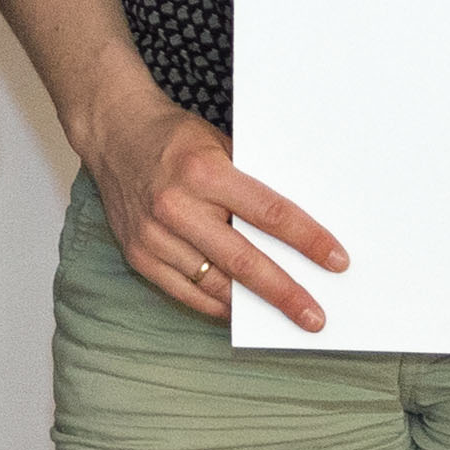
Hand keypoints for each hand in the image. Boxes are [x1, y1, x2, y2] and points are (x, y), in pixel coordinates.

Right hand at [81, 104, 348, 336]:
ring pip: (214, 284)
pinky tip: (239, 309)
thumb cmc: (173, 137)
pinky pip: (184, 292)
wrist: (112, 132)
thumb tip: (294, 231)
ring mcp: (153, 234)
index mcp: (203, 172)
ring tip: (283, 317)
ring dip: (252, 305)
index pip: (269, 214)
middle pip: (244, 261)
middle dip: (284, 292)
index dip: (308, 240)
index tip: (337, 261)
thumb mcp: (219, 144)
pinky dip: (215, 305)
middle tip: (314, 317)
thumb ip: (250, 184)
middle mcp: (175, 206)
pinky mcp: (137, 253)